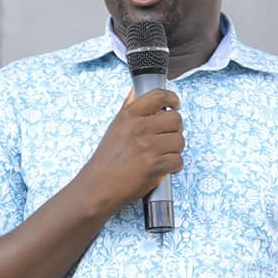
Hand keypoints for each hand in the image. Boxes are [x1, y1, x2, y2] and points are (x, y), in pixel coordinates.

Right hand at [76, 88, 183, 214]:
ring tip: (162, 154)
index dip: (172, 99)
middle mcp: (139, 128)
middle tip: (167, 137)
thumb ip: (128, 108)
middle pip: (176, 119)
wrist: (98, 186)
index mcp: (129, 116)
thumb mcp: (115, 127)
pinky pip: (178, 161)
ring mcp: (148, 147)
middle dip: (175, 129)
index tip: (175, 104)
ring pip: (180, 141)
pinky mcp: (155, 166)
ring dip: (175, 149)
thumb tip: (136, 91)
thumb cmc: (106, 159)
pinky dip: (173, 166)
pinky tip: (162, 167)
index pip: (159, 96)